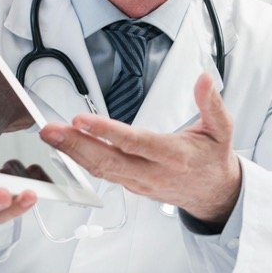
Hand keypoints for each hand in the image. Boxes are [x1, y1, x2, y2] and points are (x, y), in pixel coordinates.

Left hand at [39, 73, 241, 226]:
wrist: (214, 194)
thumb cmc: (213, 158)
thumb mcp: (222, 129)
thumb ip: (211, 103)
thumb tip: (204, 78)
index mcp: (174, 155)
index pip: (135, 143)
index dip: (107, 133)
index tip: (82, 120)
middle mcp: (153, 172)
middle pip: (108, 161)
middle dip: (76, 145)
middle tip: (50, 131)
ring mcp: (139, 183)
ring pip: (101, 170)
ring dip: (72, 153)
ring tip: (51, 136)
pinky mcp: (131, 187)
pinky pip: (102, 174)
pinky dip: (81, 162)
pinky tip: (66, 147)